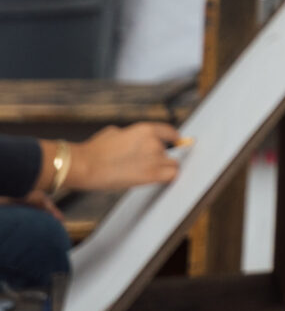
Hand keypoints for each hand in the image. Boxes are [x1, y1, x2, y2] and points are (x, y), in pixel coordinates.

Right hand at [64, 123, 184, 192]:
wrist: (85, 165)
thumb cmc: (94, 150)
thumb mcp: (114, 133)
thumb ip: (130, 135)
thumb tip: (131, 140)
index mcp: (146, 129)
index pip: (170, 133)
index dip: (171, 140)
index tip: (174, 145)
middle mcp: (154, 142)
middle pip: (169, 152)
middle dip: (160, 159)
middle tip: (146, 167)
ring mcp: (154, 158)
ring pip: (171, 164)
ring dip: (162, 170)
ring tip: (145, 175)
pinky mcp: (151, 174)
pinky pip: (172, 176)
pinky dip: (168, 178)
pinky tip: (160, 181)